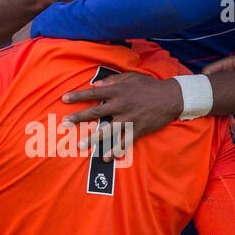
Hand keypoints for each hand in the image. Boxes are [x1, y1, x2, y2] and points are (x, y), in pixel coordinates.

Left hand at [61, 72, 181, 157]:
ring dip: (93, 139)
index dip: (78, 96)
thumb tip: (96, 85)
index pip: (94, 93)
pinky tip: (107, 157)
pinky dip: (116, 149)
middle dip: (79, 118)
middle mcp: (121, 105)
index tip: (64, 99)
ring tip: (80, 145)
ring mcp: (129, 119)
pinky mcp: (138, 129)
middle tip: (65, 123)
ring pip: (108, 131)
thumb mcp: (130, 78)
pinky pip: (125, 141)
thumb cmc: (149, 86)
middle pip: (96, 113)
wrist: (170, 97)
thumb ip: (112, 81)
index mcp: (118, 91)